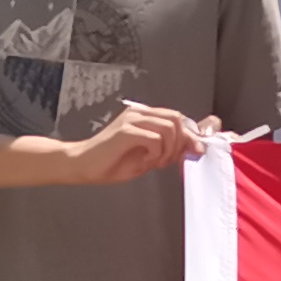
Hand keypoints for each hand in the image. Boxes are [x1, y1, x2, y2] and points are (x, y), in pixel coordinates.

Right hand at [59, 103, 206, 183]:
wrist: (83, 166)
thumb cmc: (112, 163)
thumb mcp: (149, 157)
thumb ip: (169, 149)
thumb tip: (195, 147)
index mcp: (145, 117)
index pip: (178, 117)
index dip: (192, 134)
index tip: (197, 151)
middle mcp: (139, 113)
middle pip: (177, 119)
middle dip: (181, 143)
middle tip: (167, 161)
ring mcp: (132, 120)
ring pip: (169, 128)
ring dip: (168, 150)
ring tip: (155, 161)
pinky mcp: (125, 131)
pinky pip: (154, 139)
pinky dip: (156, 153)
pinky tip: (145, 161)